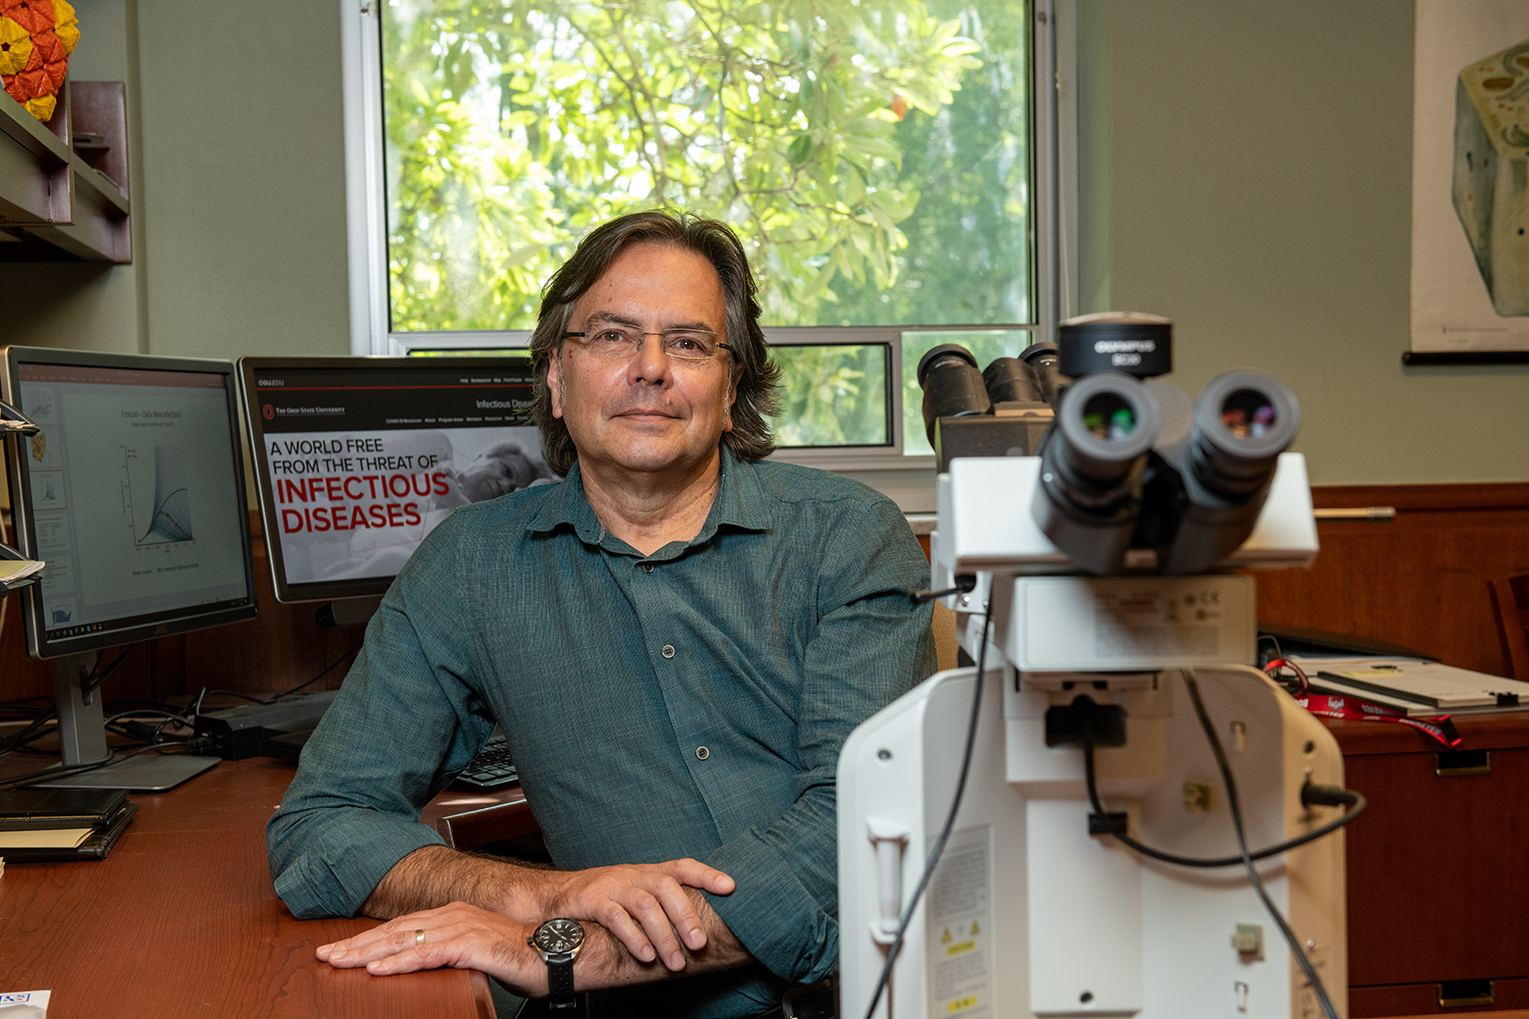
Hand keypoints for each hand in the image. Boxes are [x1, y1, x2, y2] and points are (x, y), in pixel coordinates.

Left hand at [318, 903, 544, 992]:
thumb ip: (452, 952)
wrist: (557, 950)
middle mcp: (453, 915)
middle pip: (394, 930)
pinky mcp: (468, 943)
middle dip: (357, 944)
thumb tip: (431, 963)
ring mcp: (460, 927)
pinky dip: (398, 961)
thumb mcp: (479, 951)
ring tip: (339, 963)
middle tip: (325, 955)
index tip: (343, 949)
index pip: (402, 926)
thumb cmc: (525, 955)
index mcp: (454, 914)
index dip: (370, 938)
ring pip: (403, 939)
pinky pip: (425, 954)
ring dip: (367, 952)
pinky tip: (377, 969)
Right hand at [542, 859, 733, 970]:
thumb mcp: (636, 893)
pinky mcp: (591, 900)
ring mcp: (611, 885)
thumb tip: (699, 929)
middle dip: (686, 916)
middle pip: (666, 886)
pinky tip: (645, 956)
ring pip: (644, 904)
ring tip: (675, 962)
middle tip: (700, 944)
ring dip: (663, 935)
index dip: (706, 874)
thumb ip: (662, 905)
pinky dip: (633, 937)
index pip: (682, 866)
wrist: (557, 895)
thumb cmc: (605, 898)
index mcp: (648, 872)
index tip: (730, 887)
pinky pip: (615, 917)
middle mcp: (633, 874)